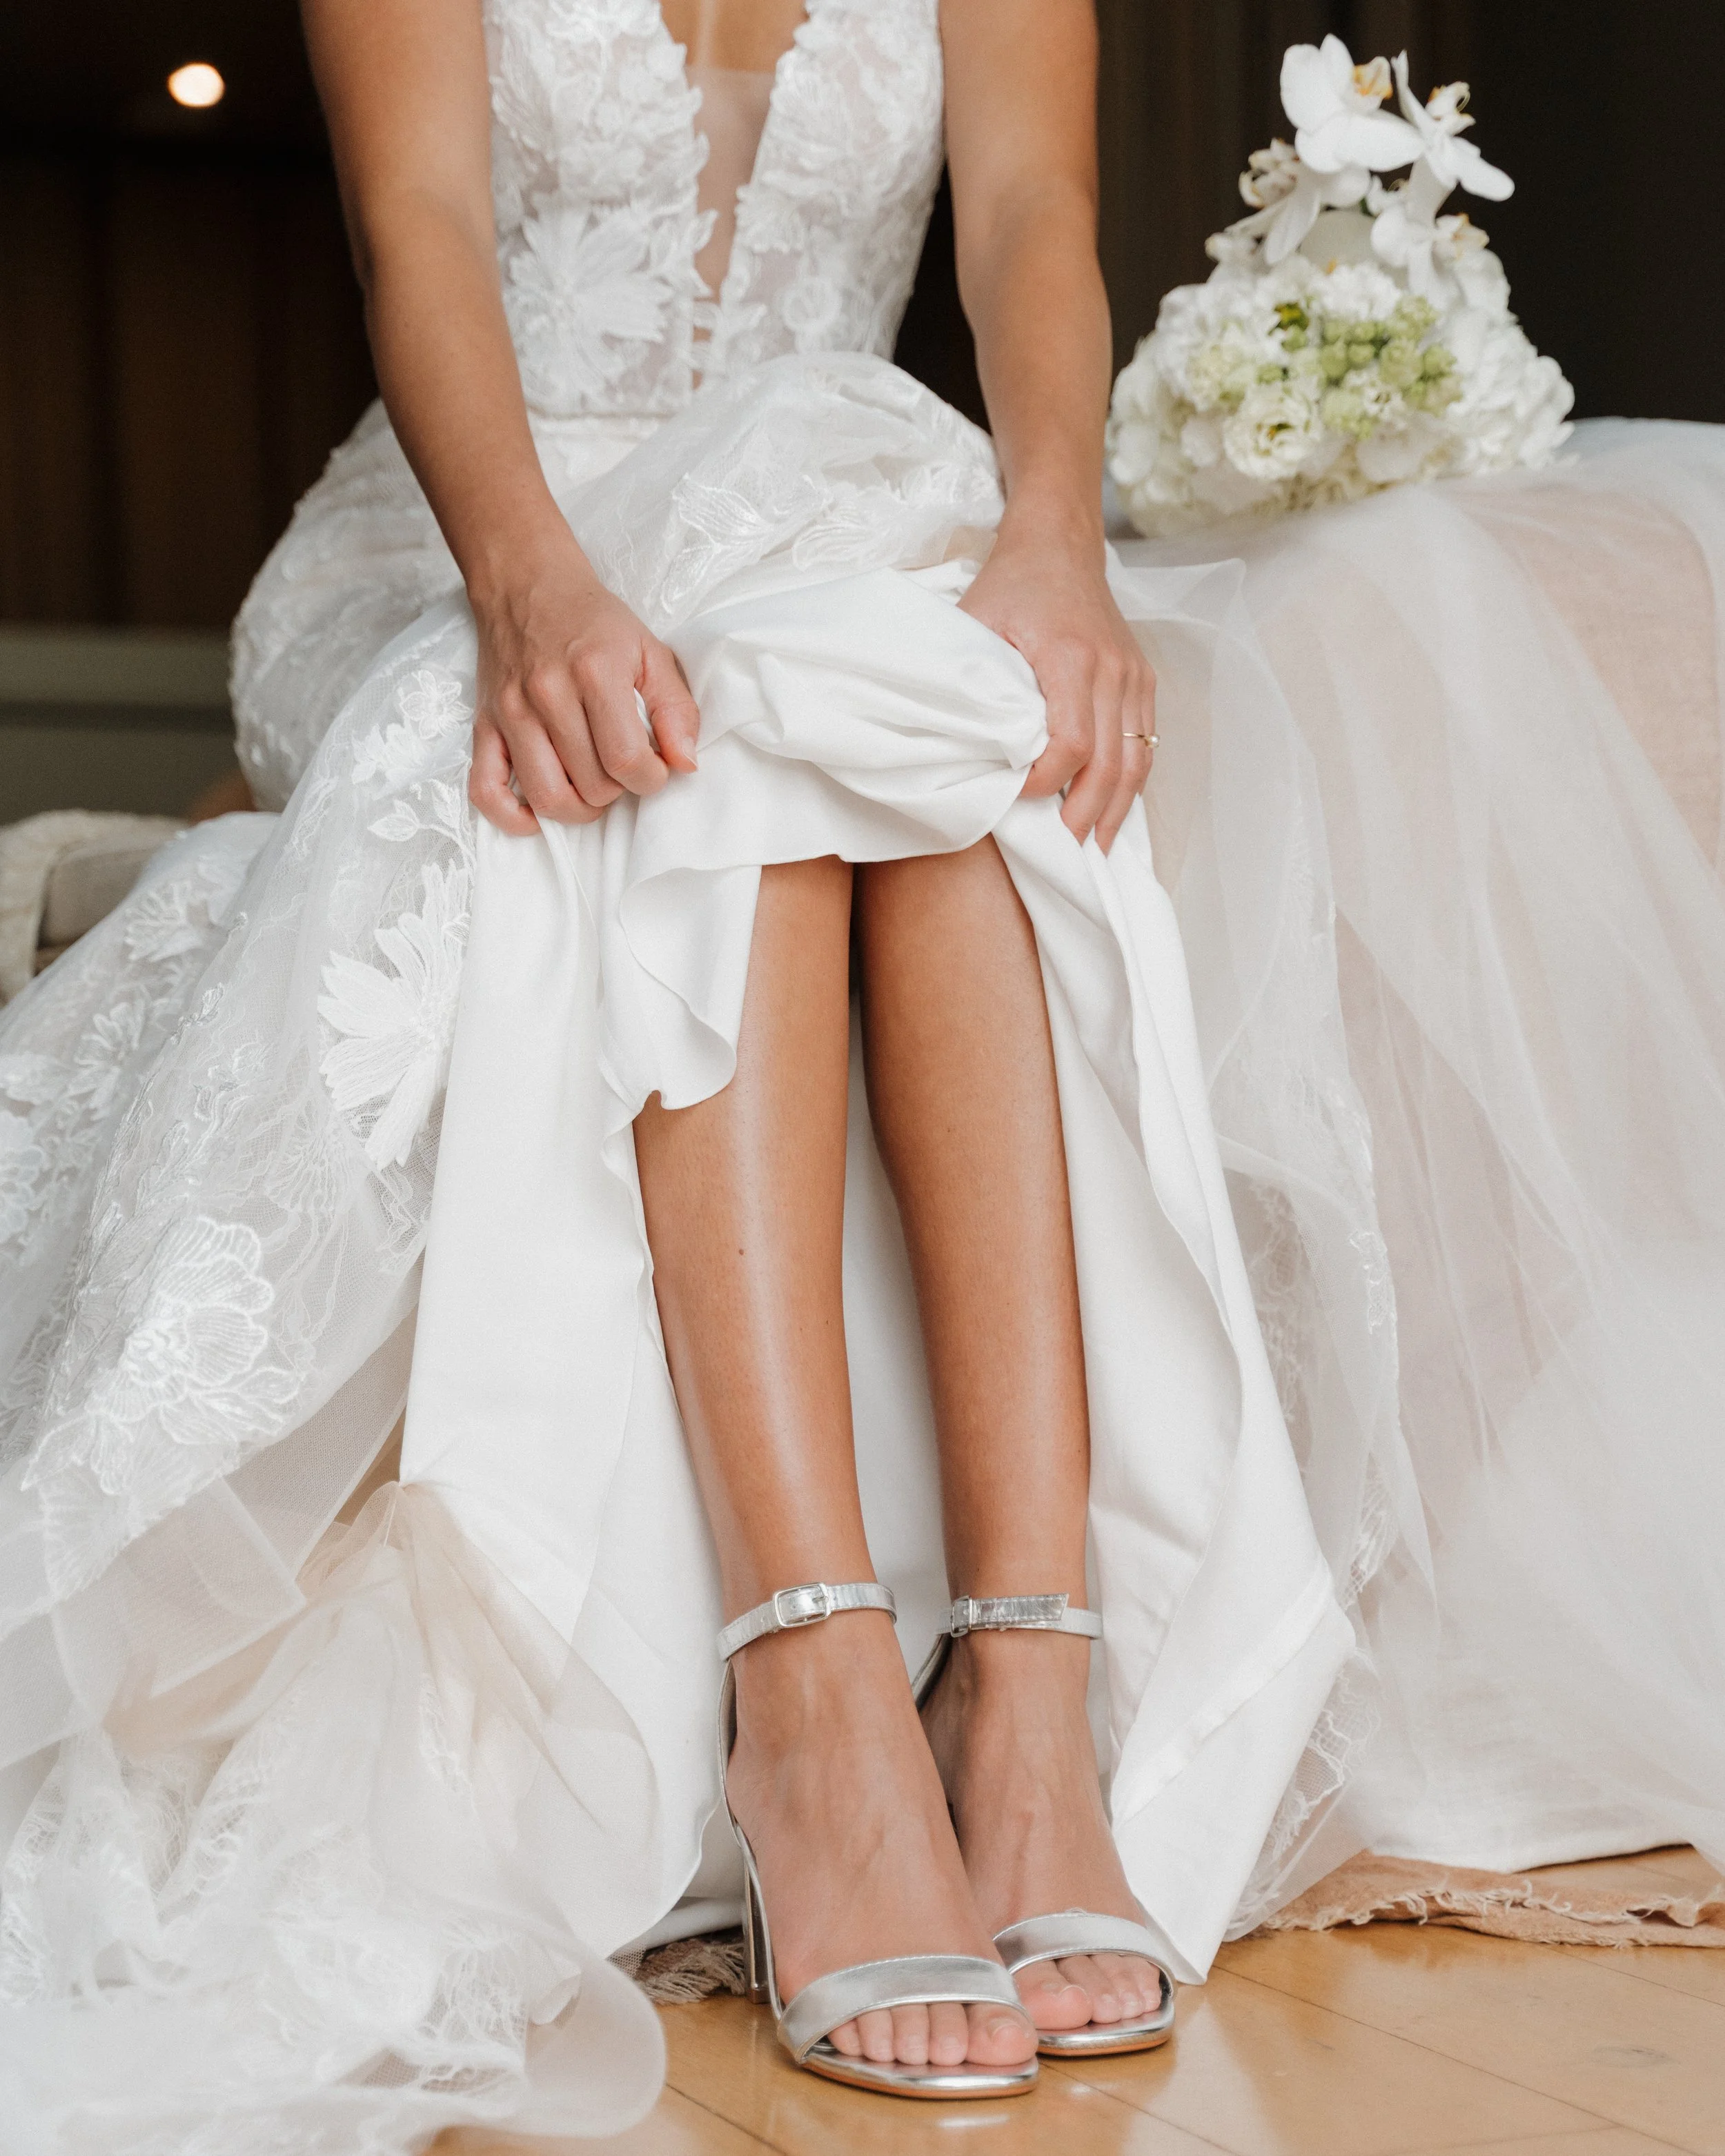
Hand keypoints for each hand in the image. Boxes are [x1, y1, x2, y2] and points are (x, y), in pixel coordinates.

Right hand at [467, 530, 699, 833]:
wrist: (527, 583)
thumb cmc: (593, 620)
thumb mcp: (650, 650)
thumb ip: (676, 709)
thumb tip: (686, 763)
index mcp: (595, 674)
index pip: (627, 761)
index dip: (651, 779)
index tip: (655, 767)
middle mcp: (548, 696)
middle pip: (592, 786)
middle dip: (619, 790)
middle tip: (623, 767)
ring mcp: (511, 714)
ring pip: (547, 797)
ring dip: (579, 809)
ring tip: (592, 786)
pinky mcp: (484, 725)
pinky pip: (485, 791)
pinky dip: (511, 817)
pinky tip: (538, 814)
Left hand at [960, 518, 1156, 852]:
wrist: (1058, 544)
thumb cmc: (1011, 585)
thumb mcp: (975, 623)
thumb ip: (971, 681)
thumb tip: (958, 745)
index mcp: (1069, 656)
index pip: (1072, 741)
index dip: (1048, 781)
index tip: (1022, 800)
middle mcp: (1111, 668)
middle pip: (1111, 761)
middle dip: (1088, 813)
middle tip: (1067, 851)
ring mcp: (1133, 674)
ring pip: (1137, 758)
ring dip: (1118, 808)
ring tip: (1099, 847)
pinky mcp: (1142, 679)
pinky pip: (1146, 741)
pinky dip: (1133, 781)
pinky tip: (1117, 810)